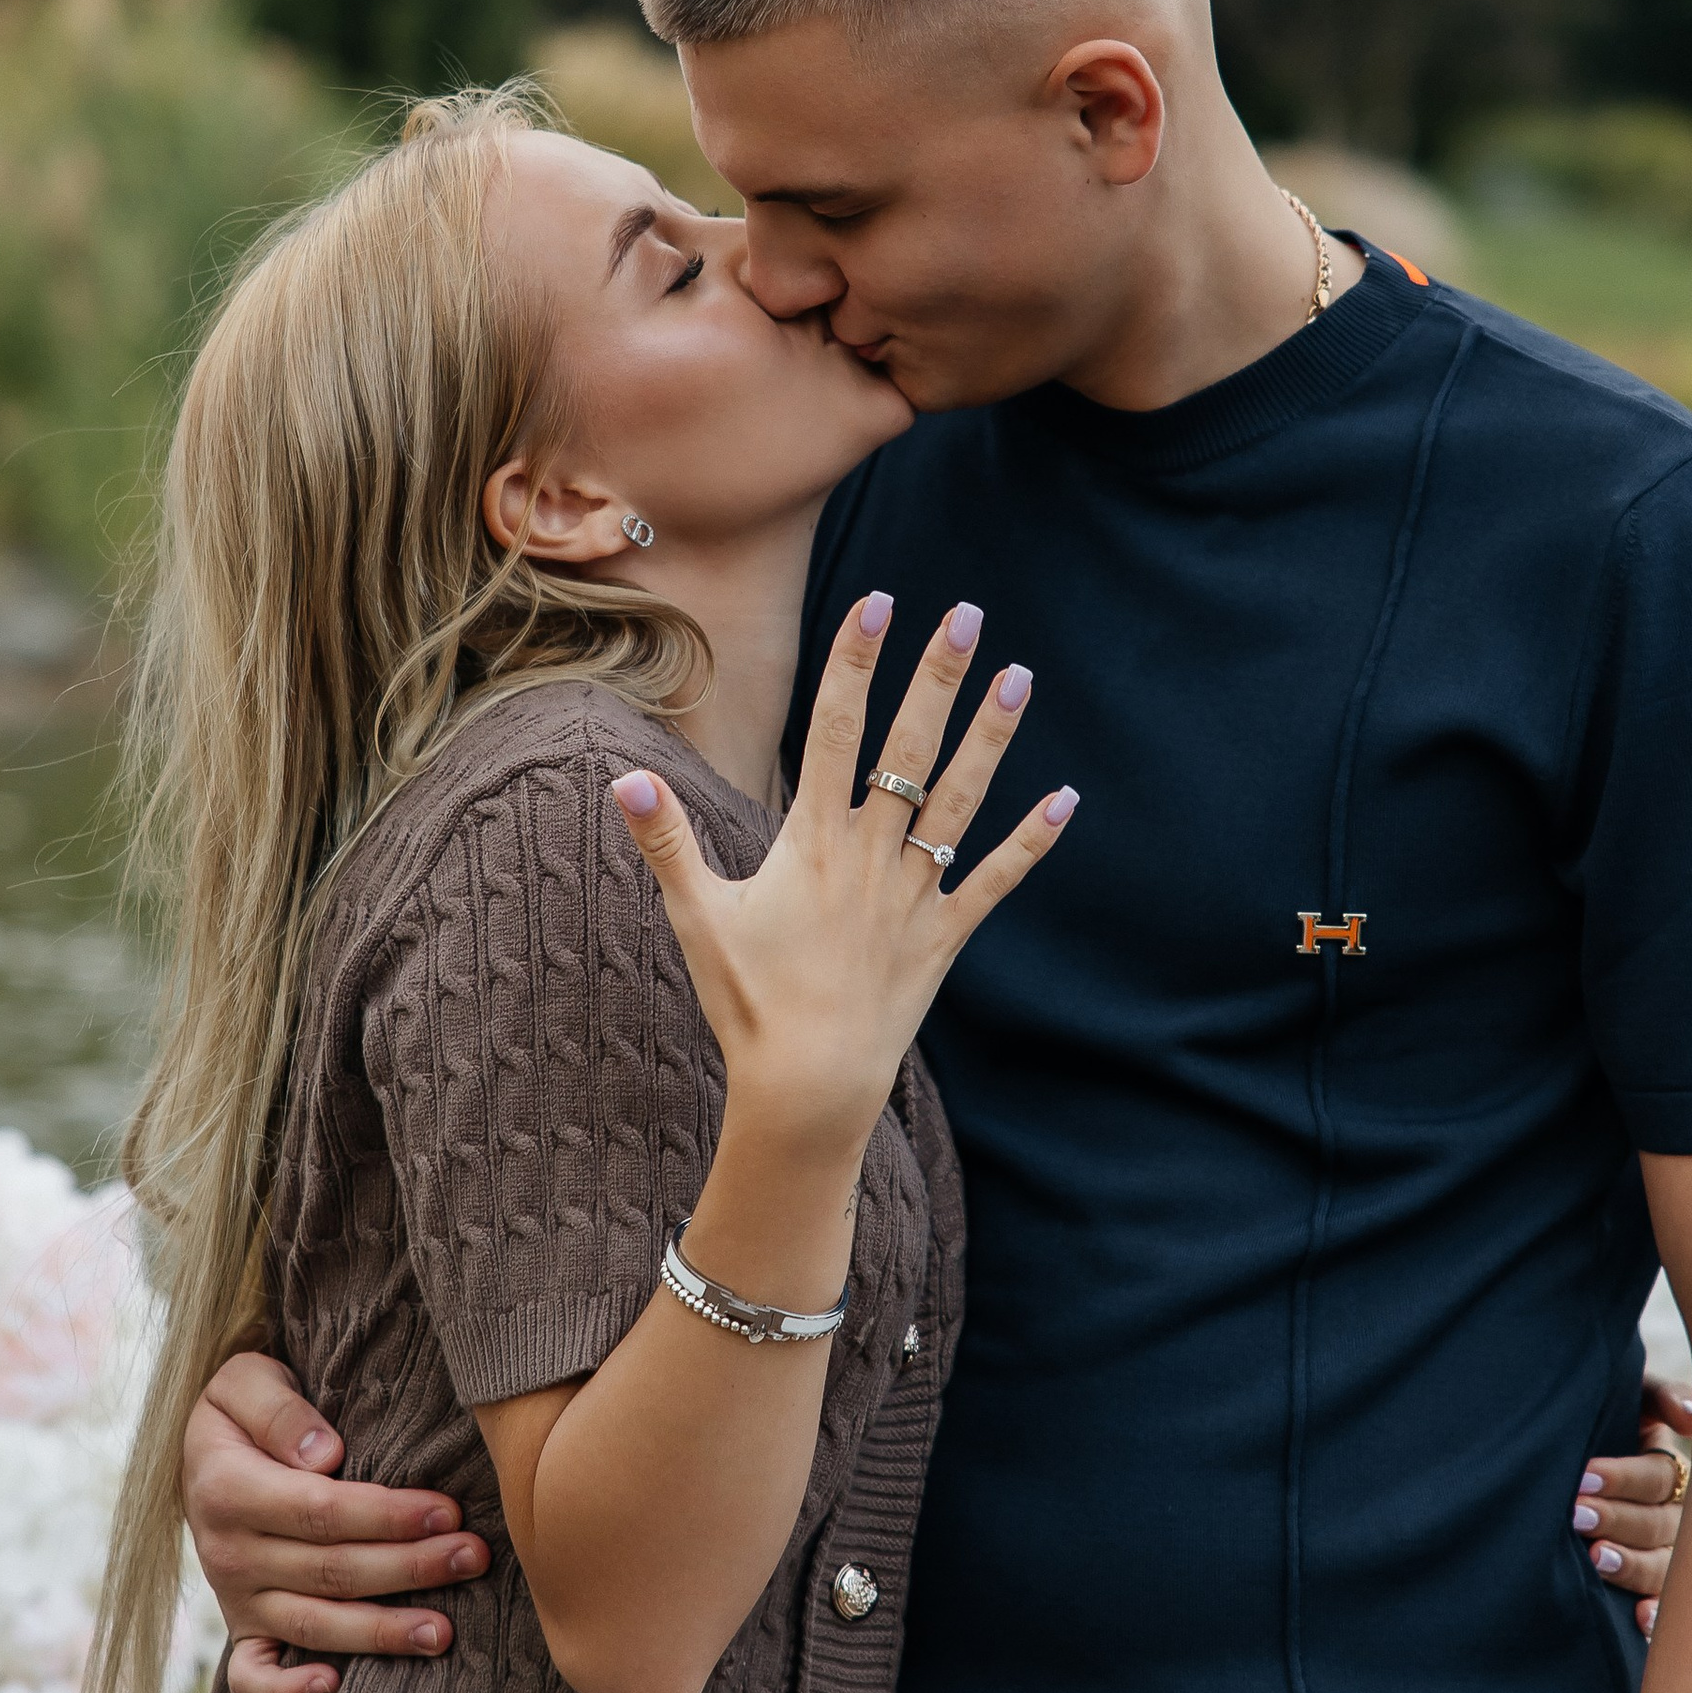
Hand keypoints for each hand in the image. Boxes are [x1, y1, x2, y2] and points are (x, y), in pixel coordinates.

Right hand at [182, 1352, 489, 1692]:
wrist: (205, 1454)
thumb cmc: (244, 1411)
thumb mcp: (244, 1380)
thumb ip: (279, 1409)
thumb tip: (325, 1453)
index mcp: (226, 1490)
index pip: (321, 1511)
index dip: (387, 1515)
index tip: (447, 1510)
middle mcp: (228, 1553)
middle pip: (332, 1570)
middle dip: (409, 1567)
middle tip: (473, 1557)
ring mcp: (235, 1599)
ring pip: (313, 1625)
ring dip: (381, 1632)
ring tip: (443, 1632)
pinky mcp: (242, 1629)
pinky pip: (253, 1677)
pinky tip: (334, 1687)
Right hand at [612, 592, 1073, 1164]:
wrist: (808, 1089)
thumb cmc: (748, 1004)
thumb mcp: (697, 918)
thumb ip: (666, 843)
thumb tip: (624, 778)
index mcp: (811, 843)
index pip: (834, 731)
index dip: (854, 664)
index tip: (877, 604)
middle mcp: (871, 857)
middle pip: (908, 749)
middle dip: (936, 676)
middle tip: (964, 611)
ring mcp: (914, 896)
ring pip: (962, 802)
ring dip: (991, 737)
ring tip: (1019, 674)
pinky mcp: (944, 938)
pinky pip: (996, 882)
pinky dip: (1032, 842)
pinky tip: (1067, 800)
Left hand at [1574, 1376, 1691, 1639]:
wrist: (1562, 1446)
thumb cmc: (1598, 1417)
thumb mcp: (1629, 1395)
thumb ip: (1657, 1396)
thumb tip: (1690, 1416)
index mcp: (1666, 1469)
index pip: (1657, 1478)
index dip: (1623, 1478)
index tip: (1584, 1476)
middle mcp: (1674, 1515)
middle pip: (1659, 1524)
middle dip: (1618, 1519)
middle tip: (1578, 1515)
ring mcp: (1664, 1555)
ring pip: (1662, 1566)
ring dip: (1633, 1565)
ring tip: (1596, 1558)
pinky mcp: (1647, 1587)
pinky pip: (1661, 1603)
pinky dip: (1655, 1613)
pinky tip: (1642, 1620)